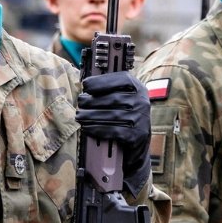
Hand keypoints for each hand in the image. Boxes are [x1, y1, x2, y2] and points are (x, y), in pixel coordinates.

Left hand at [77, 71, 150, 191]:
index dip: (102, 81)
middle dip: (93, 100)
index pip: (122, 80)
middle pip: (114, 99)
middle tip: (79, 103)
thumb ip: (110, 89)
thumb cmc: (125, 115)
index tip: (85, 85)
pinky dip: (98, 129)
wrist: (139, 142)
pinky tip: (86, 128)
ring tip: (79, 116)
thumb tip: (85, 85)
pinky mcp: (137, 135)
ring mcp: (141, 119)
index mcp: (138, 88)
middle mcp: (142, 102)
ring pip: (112, 115)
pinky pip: (114, 131)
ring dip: (91, 116)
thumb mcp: (124, 98)